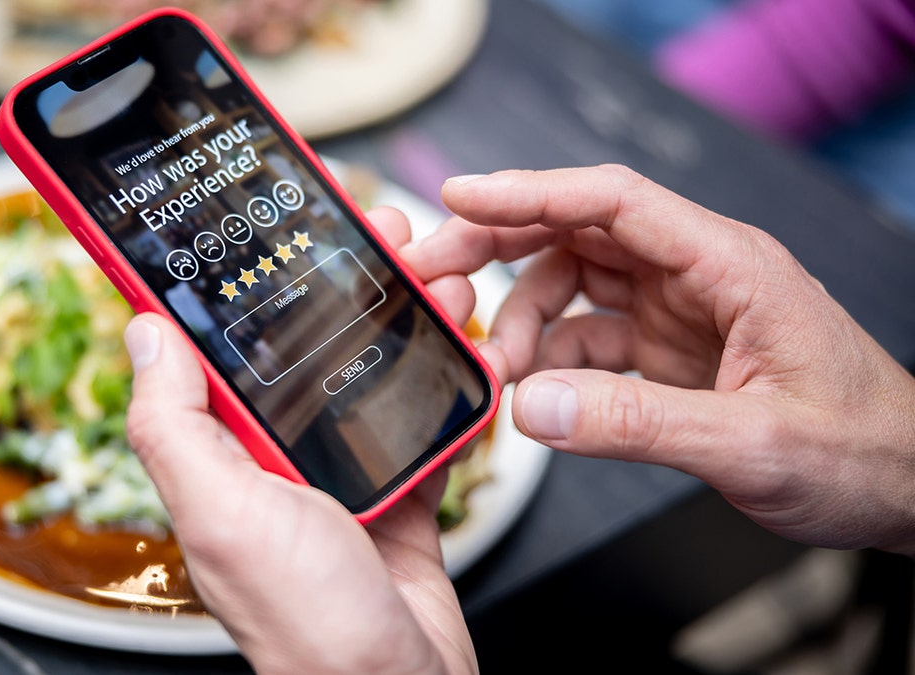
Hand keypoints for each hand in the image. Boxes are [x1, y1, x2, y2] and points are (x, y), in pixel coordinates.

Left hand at [122, 208, 475, 673]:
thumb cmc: (305, 621)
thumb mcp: (222, 510)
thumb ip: (175, 423)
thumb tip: (142, 331)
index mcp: (221, 450)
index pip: (212, 344)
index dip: (227, 277)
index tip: (246, 216)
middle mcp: (274, 453)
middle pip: (302, 341)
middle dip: (338, 278)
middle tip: (372, 230)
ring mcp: (338, 467)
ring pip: (366, 366)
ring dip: (400, 314)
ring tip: (433, 272)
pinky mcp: (394, 485)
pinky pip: (417, 413)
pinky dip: (442, 374)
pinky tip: (462, 339)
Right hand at [403, 165, 914, 554]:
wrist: (905, 488)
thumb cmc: (860, 452)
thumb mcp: (752, 444)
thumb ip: (636, 425)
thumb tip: (530, 407)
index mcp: (728, 265)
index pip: (614, 202)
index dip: (530, 193)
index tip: (458, 197)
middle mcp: (697, 276)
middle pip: (578, 233)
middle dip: (500, 247)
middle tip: (435, 276)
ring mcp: (679, 313)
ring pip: (574, 286)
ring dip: (521, 321)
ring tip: (495, 372)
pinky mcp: (669, 352)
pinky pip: (588, 340)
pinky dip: (550, 363)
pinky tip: (535, 396)